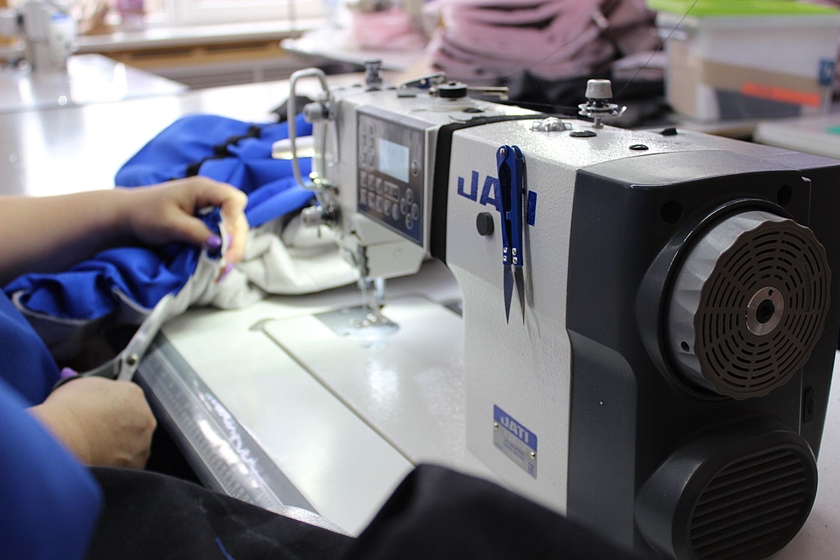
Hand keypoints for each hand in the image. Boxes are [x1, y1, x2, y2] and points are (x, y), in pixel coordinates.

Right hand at [29, 377, 156, 468]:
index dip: (112, 406)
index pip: (128, 398)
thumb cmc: (68, 411)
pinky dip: (117, 464)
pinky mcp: (136, 465)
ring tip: (96, 448)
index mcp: (134, 393)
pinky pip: (128, 464)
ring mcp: (143, 443)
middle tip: (98, 432)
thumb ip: (92, 386)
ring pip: (134, 444)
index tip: (102, 413)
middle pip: (135, 421)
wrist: (64, 438)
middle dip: (120, 426)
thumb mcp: (79, 385)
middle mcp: (145, 417)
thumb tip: (85, 386)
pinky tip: (100, 461)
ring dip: (121, 446)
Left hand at [121, 177, 248, 265]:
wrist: (128, 216)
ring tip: (222, 271)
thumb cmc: (145, 213)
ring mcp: (211, 211)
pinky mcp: (208, 224)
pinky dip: (223, 252)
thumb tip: (219, 245)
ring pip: (235, 230)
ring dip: (232, 250)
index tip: (225, 241)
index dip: (234, 220)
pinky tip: (219, 267)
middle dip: (236, 242)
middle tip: (226, 264)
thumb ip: (195, 232)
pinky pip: (224, 237)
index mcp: (203, 189)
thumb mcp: (169, 224)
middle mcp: (212, 198)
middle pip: (239, 218)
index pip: (233, 200)